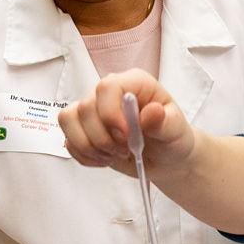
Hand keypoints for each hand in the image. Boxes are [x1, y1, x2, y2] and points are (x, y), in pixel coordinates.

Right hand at [60, 69, 195, 175]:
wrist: (166, 157)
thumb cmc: (172, 138)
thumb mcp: (176, 131)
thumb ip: (164, 122)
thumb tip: (152, 111)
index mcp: (134, 84)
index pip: (108, 87)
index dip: (111, 114)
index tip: (125, 136)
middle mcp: (110, 93)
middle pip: (86, 107)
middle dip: (103, 137)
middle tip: (124, 150)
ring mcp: (94, 110)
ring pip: (69, 119)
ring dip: (89, 146)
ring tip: (111, 155)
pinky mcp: (84, 128)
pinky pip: (68, 138)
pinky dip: (83, 155)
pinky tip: (103, 159)